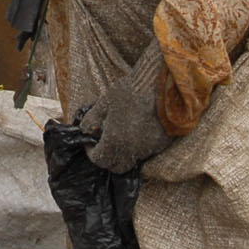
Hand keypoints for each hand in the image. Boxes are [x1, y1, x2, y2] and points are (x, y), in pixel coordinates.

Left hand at [81, 40, 173, 172]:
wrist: (162, 82)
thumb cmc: (130, 90)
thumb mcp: (105, 102)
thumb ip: (92, 119)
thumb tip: (85, 129)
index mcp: (115, 142)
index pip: (98, 160)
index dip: (91, 151)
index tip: (91, 140)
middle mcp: (133, 151)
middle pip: (117, 166)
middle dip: (108, 157)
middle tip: (105, 141)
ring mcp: (150, 148)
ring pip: (134, 159)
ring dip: (125, 151)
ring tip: (123, 132)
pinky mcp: (164, 143)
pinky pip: (149, 151)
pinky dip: (141, 145)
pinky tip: (140, 128)